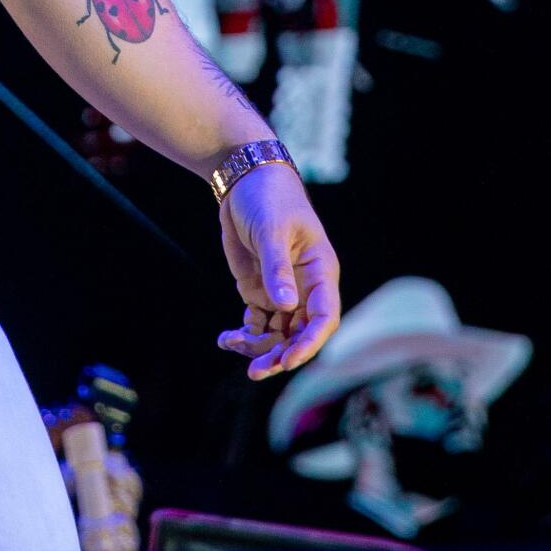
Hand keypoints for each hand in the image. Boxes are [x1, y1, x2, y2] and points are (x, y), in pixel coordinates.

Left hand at [215, 162, 339, 380]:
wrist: (243, 179)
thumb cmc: (269, 198)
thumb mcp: (272, 230)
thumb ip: (277, 268)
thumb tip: (286, 306)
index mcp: (320, 273)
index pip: (323, 318)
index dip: (309, 344)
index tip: (288, 361)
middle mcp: (305, 288)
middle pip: (299, 334)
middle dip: (279, 355)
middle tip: (254, 371)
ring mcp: (281, 292)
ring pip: (277, 334)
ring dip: (259, 347)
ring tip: (231, 343)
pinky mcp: (259, 290)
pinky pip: (257, 323)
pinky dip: (244, 335)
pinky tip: (226, 339)